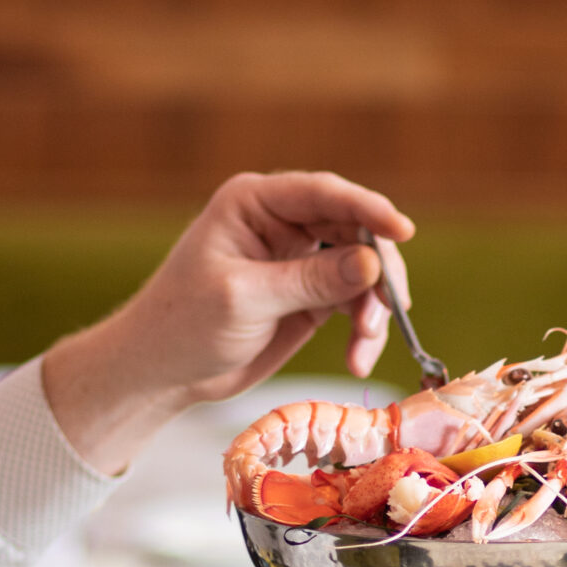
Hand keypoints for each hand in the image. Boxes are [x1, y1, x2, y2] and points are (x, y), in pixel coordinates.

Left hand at [44, 169, 415, 473]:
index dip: (368, 208)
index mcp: (255, 203)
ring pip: (363, 269)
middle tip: (389, 309)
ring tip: (364, 347)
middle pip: (354, 230)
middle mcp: (282, 223)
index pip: (323, 193)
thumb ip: (309, 280)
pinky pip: (355, 304)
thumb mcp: (244, 299)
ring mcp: (299, 260)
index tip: (402, 230)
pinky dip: (364, 330)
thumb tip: (371, 264)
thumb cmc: (184, 324)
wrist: (163, 372)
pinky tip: (358, 358)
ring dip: (374, 308)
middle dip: (378, 270)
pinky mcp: (310, 297)